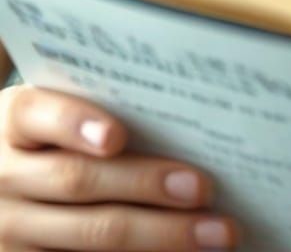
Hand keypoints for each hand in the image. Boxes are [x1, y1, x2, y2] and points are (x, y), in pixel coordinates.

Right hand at [0, 84, 241, 249]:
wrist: (9, 176)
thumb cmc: (56, 133)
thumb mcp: (60, 111)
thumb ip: (105, 109)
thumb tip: (191, 120)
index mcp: (13, 121)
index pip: (37, 116)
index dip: (75, 125)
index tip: (117, 138)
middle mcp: (4, 177)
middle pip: (77, 181)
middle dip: (147, 185)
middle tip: (204, 188)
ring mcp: (10, 230)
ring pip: (90, 234)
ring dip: (162, 235)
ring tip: (216, 232)